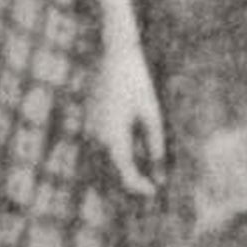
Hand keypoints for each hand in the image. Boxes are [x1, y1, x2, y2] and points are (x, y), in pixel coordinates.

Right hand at [87, 41, 165, 197]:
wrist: (112, 56)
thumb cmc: (137, 83)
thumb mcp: (152, 115)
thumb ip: (156, 148)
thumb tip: (160, 178)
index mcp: (114, 137)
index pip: (125, 176)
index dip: (140, 188)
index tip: (154, 191)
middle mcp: (96, 138)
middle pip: (107, 177)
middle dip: (125, 187)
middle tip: (145, 191)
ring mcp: (88, 131)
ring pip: (96, 167)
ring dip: (112, 178)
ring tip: (134, 180)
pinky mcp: (86, 124)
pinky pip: (93, 153)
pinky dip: (104, 163)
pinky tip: (119, 163)